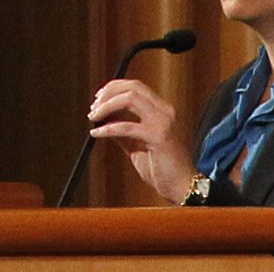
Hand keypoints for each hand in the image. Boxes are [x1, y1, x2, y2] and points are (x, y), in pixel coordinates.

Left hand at [88, 79, 192, 203]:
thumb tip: (103, 121)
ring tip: (93, 117)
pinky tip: (97, 133)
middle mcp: (165, 111)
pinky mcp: (158, 137)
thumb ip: (124, 132)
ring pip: (130, 99)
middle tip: (93, 108)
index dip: (114, 88)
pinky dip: (108, 128)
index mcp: (162, 110)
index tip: (98, 99)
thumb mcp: (138, 146)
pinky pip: (128, 126)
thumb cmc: (162, 168)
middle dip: (108, 94)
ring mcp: (163, 122)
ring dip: (107, 106)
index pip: (136, 86)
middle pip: (133, 88)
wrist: (180, 185)